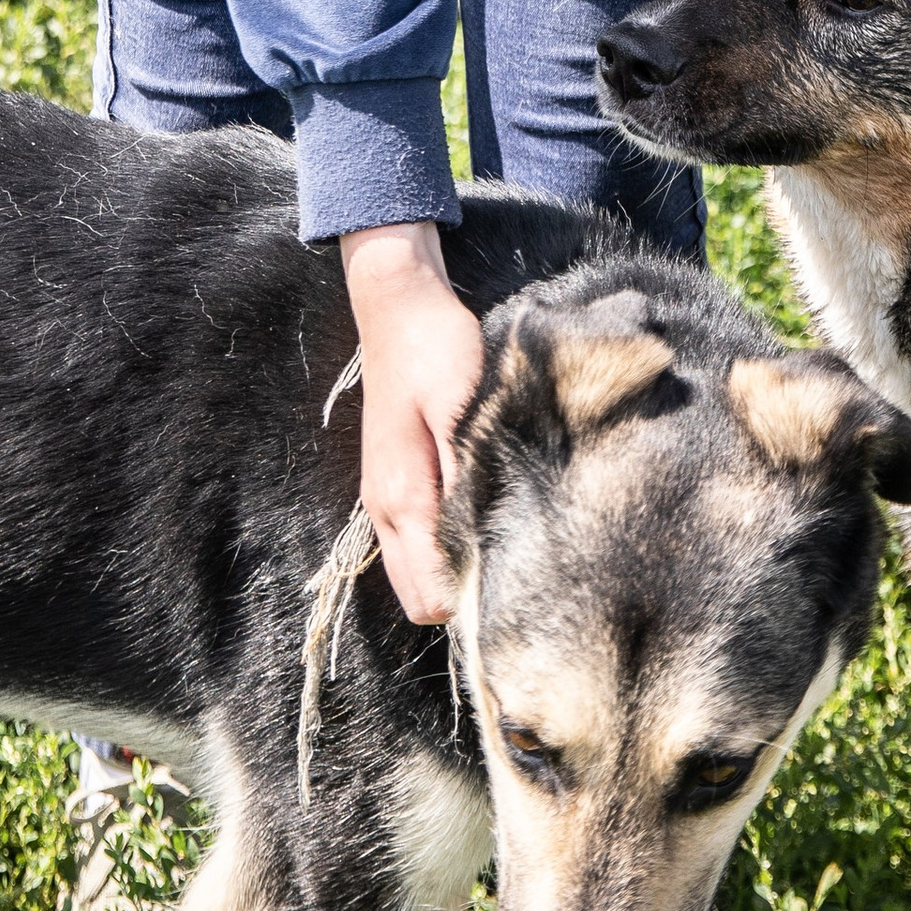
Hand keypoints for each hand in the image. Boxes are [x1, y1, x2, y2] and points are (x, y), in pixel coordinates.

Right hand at [340, 222, 487, 623]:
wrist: (399, 307)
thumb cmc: (437, 350)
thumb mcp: (463, 410)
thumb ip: (468, 481)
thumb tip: (483, 548)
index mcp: (400, 501)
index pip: (431, 600)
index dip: (475, 604)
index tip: (524, 585)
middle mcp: (384, 512)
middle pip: (423, 599)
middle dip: (467, 596)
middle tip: (525, 567)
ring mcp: (385, 500)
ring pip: (420, 573)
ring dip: (459, 569)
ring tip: (512, 540)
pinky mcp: (397, 484)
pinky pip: (420, 543)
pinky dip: (449, 545)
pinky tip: (487, 515)